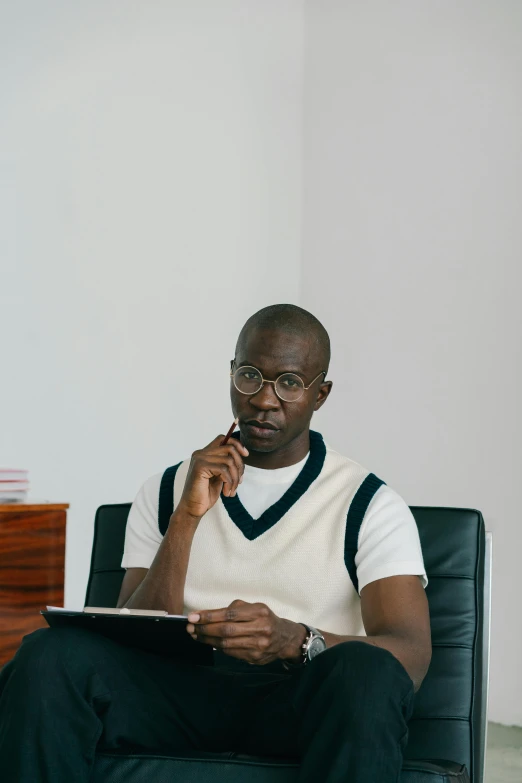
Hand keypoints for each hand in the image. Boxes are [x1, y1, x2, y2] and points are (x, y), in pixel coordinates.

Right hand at [177, 436, 248, 520]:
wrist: (192, 509)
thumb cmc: (206, 494)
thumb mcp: (219, 476)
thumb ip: (226, 464)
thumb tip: (243, 454)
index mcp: (204, 454)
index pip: (223, 438)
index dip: (237, 444)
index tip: (246, 454)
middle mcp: (200, 453)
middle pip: (229, 448)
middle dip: (240, 465)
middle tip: (240, 482)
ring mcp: (199, 459)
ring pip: (229, 460)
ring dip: (235, 477)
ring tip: (232, 490)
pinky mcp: (200, 467)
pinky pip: (224, 470)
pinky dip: (230, 482)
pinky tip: (227, 493)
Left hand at [186, 599, 306, 664]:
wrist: (285, 638)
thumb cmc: (265, 618)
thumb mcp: (255, 607)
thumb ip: (235, 609)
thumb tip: (209, 615)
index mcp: (259, 612)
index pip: (229, 614)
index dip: (209, 616)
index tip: (193, 616)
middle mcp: (260, 628)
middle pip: (226, 630)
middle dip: (204, 628)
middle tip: (190, 627)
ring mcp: (258, 645)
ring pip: (226, 643)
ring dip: (207, 639)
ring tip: (195, 634)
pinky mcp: (254, 658)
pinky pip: (231, 653)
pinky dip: (217, 647)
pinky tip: (209, 642)